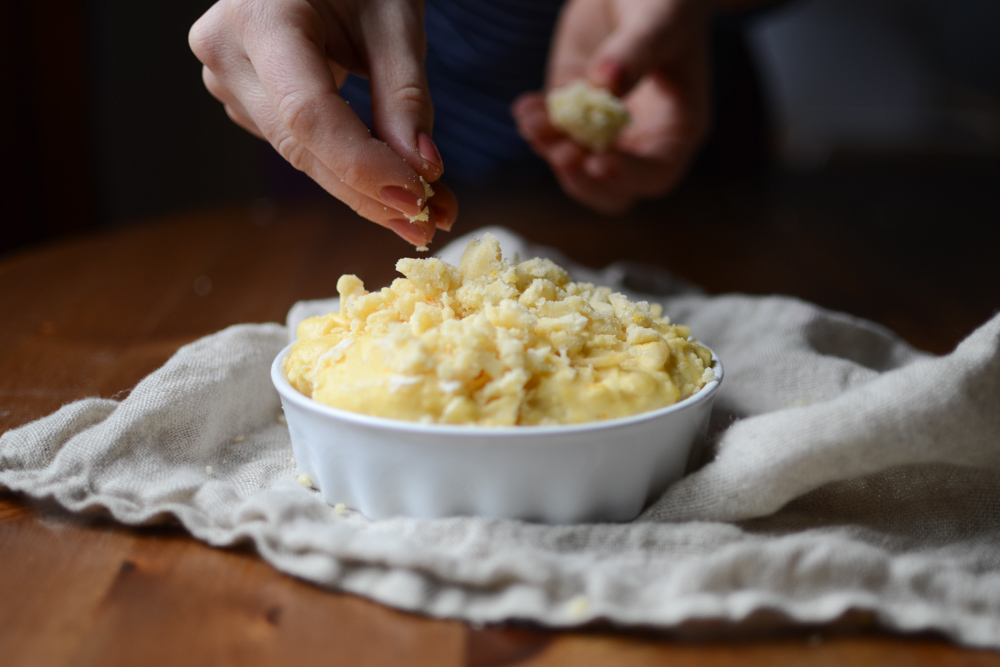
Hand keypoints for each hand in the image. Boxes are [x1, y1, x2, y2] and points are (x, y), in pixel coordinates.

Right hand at [189, 0, 457, 246]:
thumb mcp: (394, 18)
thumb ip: (405, 94)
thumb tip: (423, 171)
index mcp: (260, 16)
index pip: (308, 113)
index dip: (361, 164)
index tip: (414, 198)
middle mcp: (227, 51)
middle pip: (301, 146)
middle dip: (369, 191)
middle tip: (430, 221)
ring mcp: (226, 78)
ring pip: (301, 155)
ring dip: (365, 188)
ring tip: (429, 204)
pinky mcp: (242, 98)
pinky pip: (299, 145)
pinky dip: (348, 168)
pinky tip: (392, 179)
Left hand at [512, 0, 709, 214]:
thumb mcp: (659, 20)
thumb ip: (636, 53)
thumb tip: (606, 85)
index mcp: (678, 128)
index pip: (656, 173)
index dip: (628, 177)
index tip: (598, 161)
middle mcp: (640, 139)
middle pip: (611, 189)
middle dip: (582, 179)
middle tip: (561, 153)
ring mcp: (601, 129)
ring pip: (574, 166)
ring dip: (550, 150)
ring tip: (533, 120)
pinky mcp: (570, 112)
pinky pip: (550, 134)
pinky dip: (535, 127)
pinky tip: (526, 107)